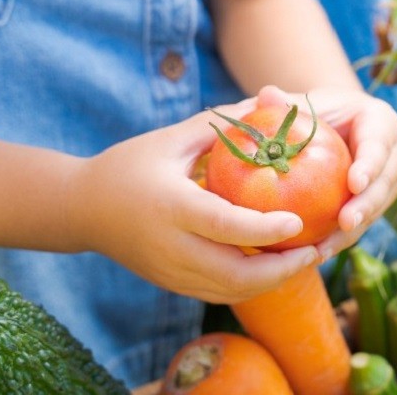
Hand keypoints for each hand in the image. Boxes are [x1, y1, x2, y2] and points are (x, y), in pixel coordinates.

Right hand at [64, 100, 319, 303]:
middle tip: (315, 250)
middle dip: (282, 269)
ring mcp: (170, 271)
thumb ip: (219, 125)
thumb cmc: (129, 165)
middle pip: (235, 275)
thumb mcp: (171, 139)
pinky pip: (219, 293)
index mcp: (171, 207)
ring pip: (231, 291)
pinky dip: (251, 285)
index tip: (299, 222)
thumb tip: (267, 102)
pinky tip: (275, 266)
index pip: (225, 227)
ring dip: (272, 281)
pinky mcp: (172, 283)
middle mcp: (171, 247)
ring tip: (304, 259)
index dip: (265, 230)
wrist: (80, 209)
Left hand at [252, 85, 396, 261]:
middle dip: (366, 206)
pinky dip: (338, 240)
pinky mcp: (374, 205)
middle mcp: (393, 156)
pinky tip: (315, 254)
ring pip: (374, 211)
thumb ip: (288, 103)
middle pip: (384, 184)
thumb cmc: (320, 110)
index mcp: (382, 124)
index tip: (354, 183)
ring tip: (326, 248)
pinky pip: (359, 225)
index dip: (370, 165)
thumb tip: (266, 94)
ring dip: (352, 232)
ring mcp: (386, 183)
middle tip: (345, 223)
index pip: (378, 145)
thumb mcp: (307, 103)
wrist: (334, 126)